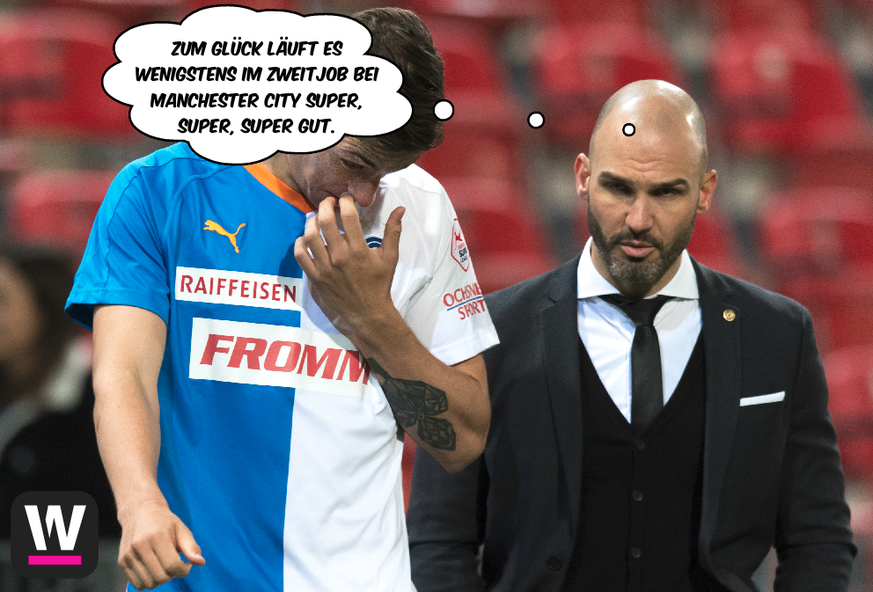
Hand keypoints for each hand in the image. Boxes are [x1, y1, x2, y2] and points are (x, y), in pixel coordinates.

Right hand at [117, 500, 204, 589]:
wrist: (139, 512)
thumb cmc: (164, 522)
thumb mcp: (182, 529)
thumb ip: (191, 547)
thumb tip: (200, 563)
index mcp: (157, 536)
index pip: (172, 566)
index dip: (184, 570)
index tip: (186, 564)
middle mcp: (140, 546)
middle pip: (161, 577)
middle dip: (173, 575)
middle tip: (175, 564)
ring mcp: (128, 555)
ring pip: (149, 584)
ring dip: (160, 579)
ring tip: (163, 566)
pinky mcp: (122, 562)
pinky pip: (137, 584)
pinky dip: (148, 582)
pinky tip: (153, 569)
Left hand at [294, 195, 403, 340]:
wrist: (368, 313)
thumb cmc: (379, 284)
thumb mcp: (390, 258)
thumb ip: (393, 232)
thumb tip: (400, 209)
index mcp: (359, 250)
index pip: (348, 216)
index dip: (345, 202)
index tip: (345, 199)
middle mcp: (340, 257)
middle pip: (325, 222)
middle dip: (325, 205)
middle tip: (328, 202)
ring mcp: (325, 268)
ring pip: (310, 236)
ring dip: (311, 222)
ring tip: (316, 218)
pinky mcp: (315, 278)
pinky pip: (300, 256)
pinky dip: (300, 243)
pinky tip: (305, 238)